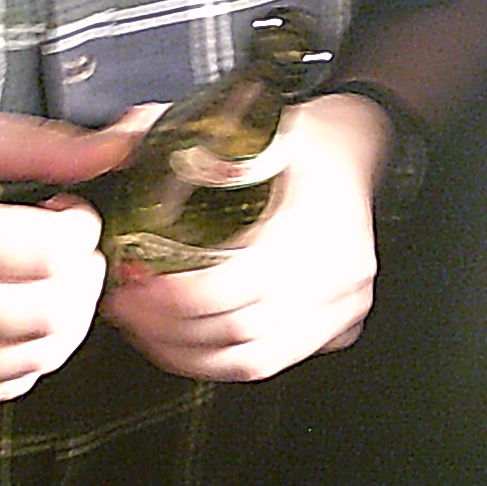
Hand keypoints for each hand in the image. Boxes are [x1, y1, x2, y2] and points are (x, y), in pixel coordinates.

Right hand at [0, 112, 137, 414]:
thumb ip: (48, 146)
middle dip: (82, 282)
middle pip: (50, 314)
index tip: (69, 214)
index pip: (52, 251)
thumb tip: (127, 148)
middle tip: (73, 257)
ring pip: (32, 360)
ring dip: (61, 322)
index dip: (81, 231)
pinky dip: (22, 357)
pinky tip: (11, 319)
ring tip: (48, 286)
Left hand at [101, 92, 386, 379]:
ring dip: (189, 354)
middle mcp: (333, 273)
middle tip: (126, 305)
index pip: (228, 286)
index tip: (132, 282)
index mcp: (308, 225)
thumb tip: (128, 139)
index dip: (169, 296)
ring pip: (255, 360)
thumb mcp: (250, 123)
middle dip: (167, 327)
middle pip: (237, 330)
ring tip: (148, 329)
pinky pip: (276, 361)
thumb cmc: (305, 138)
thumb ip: (187, 132)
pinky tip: (190, 345)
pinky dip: (225, 362)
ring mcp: (341, 303)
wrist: (360, 147)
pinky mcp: (340, 321)